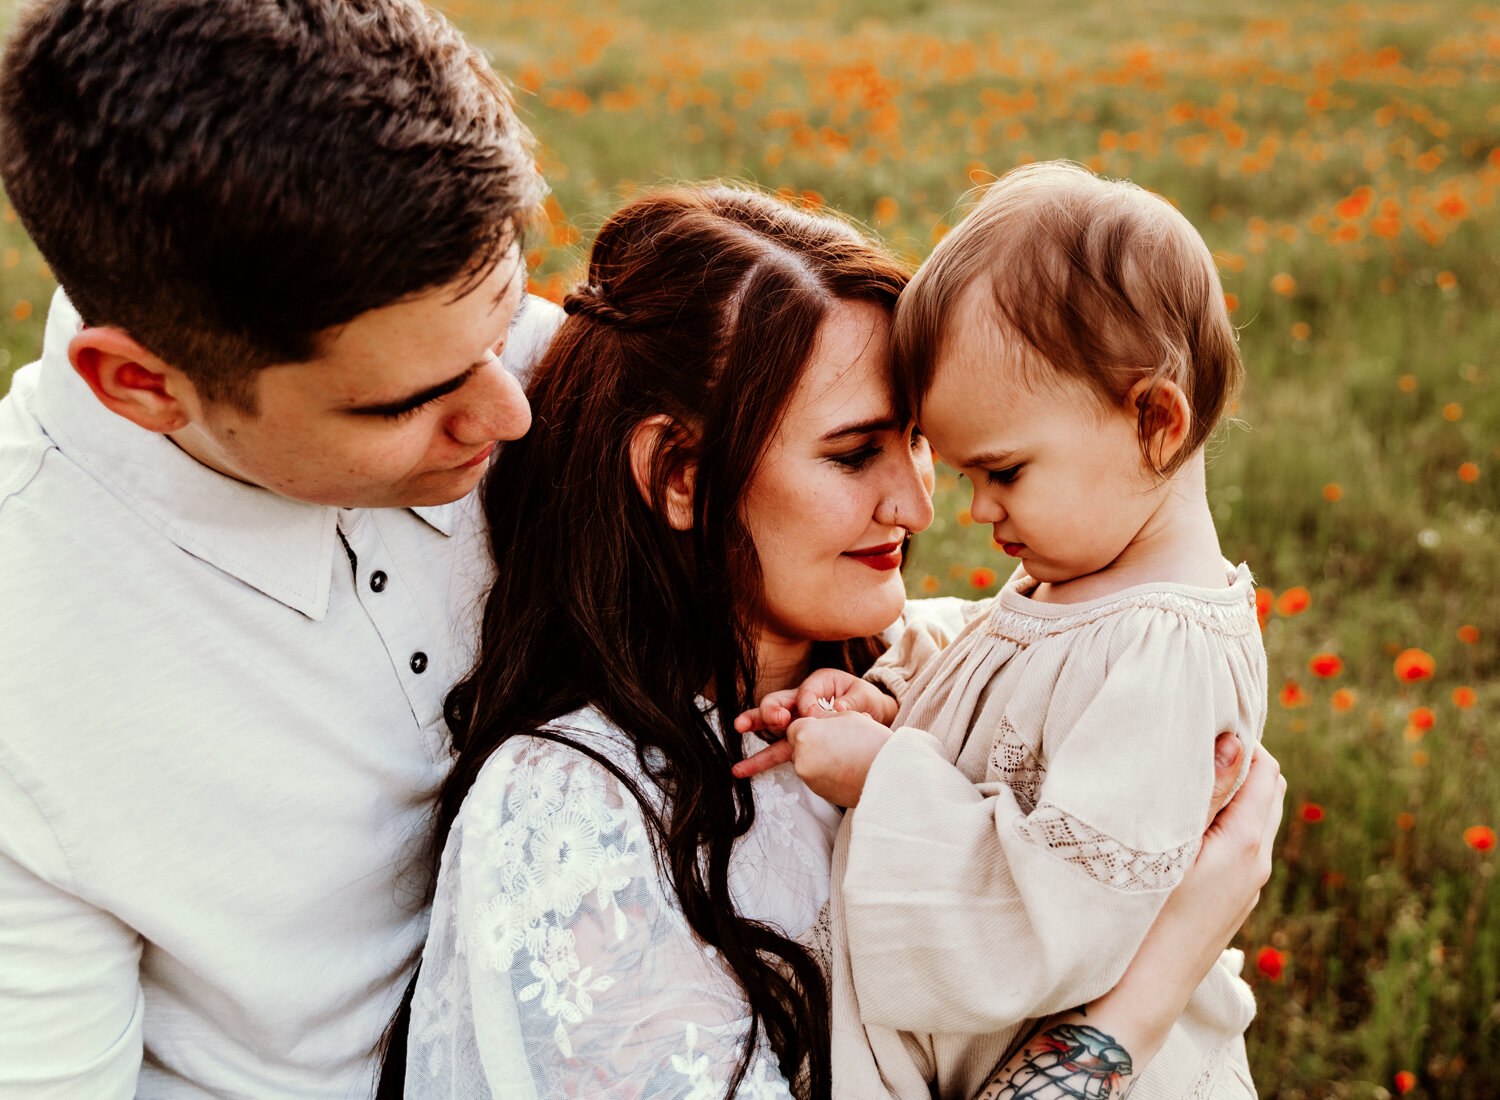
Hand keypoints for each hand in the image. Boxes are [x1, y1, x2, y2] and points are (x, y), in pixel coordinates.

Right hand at [733, 670, 897, 778]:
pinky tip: (743, 768)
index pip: (805, 692)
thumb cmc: (868, 702)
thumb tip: (835, 710)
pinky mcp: (798, 739)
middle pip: (779, 701)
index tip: (816, 716)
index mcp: (819, 682)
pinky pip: (778, 746)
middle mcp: (803, 698)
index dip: (807, 704)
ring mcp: (798, 719)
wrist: (875, 717)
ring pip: (771, 722)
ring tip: (738, 727)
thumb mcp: (864, 697)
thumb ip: (850, 703)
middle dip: (773, 710)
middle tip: (778, 720)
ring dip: (754, 725)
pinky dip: (761, 757)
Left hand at [778, 710, 893, 806]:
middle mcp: (801, 759)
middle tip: (839, 741)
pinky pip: (817, 778)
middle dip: (813, 743)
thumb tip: (813, 719)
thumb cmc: (871, 741)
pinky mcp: (820, 794)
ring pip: (807, 763)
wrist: (890, 774)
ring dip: (819, 758)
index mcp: (805, 735)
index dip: (812, 725)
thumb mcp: (846, 716)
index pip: (795, 727)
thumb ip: (823, 717)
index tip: (828, 728)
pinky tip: (847, 768)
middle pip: (799, 747)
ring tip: (846, 755)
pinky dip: (827, 773)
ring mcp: (809, 779)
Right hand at [996, 748, 1284, 1091]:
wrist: (1136, 995)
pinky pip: (1237, 841)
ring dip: (1228, 789)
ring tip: (1181, 775)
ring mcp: (1246, 886)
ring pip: (1252, 816)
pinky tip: (1178, 820)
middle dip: (1236, 759)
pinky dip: (1221, 817)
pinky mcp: (1229, 900)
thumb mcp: (1167, 845)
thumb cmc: (1143, 916)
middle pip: (1265, 788)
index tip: (1194, 722)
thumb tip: (1236, 740)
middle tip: (1188, 741)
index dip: (1235, 737)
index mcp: (1247, 844)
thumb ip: (1204, 792)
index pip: (1263, 766)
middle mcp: (1257, 863)